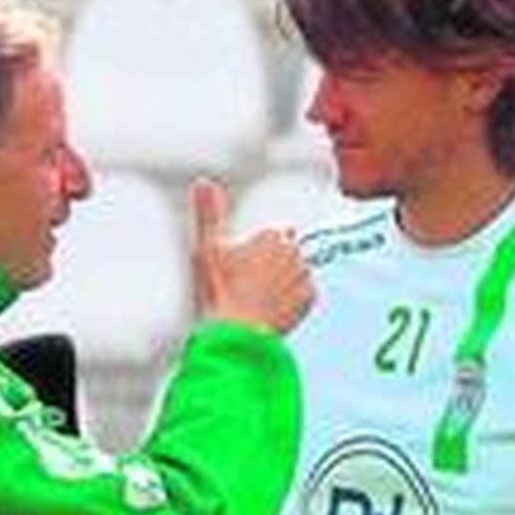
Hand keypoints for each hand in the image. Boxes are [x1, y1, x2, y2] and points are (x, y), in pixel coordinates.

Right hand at [190, 176, 313, 334]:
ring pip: (294, 273)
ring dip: (283, 282)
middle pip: (284, 254)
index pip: (271, 238)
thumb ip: (208, 214)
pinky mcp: (310, 298)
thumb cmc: (220, 292)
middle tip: (249, 287)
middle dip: (272, 265)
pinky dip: (292, 300)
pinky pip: (303, 294)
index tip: (242, 271)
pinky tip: (272, 309)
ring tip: (259, 300)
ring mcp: (304, 276)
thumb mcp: (207, 249)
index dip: (256, 254)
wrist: (239, 333)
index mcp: (271, 237)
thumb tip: (204, 180)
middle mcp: (294, 252)